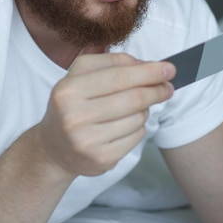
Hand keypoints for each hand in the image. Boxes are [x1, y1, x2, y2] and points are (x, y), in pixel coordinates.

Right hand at [37, 52, 174, 178]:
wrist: (54, 147)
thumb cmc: (72, 104)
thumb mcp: (81, 75)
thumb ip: (112, 63)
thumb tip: (148, 65)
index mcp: (68, 90)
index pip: (119, 76)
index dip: (148, 72)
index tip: (168, 68)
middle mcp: (75, 116)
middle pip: (132, 98)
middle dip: (156, 90)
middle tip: (168, 86)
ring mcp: (88, 141)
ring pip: (137, 118)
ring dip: (144, 110)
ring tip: (133, 108)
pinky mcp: (101, 159)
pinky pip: (136, 137)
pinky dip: (138, 127)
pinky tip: (125, 125)